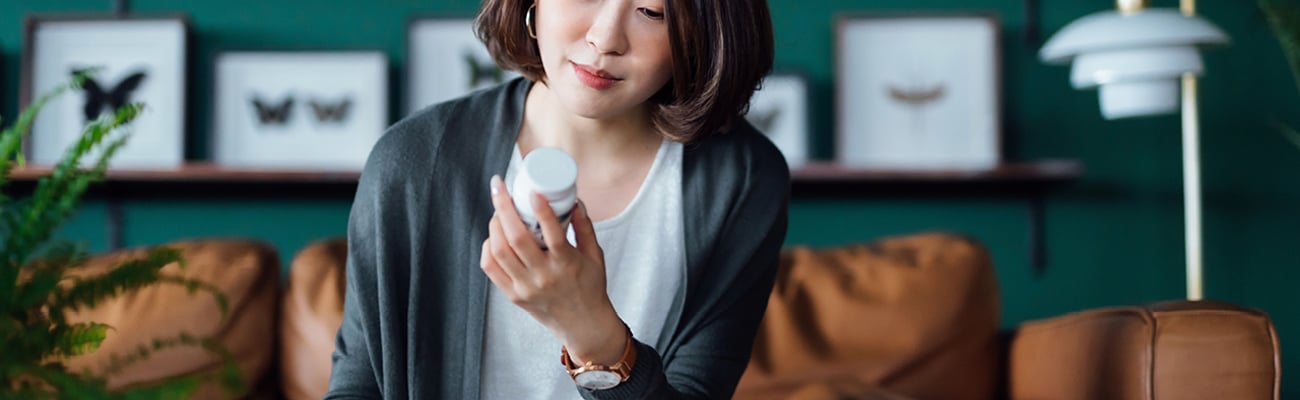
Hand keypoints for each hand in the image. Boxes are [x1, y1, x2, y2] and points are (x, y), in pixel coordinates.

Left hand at [480, 175, 626, 364]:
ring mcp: (525, 288)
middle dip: (503, 207)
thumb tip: (574, 199)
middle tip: (499, 188)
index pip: (552, 234)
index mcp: (567, 265)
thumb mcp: (595, 255)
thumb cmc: (590, 287)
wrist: (583, 325)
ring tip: (499, 210)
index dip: (541, 210)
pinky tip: (495, 236)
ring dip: (494, 225)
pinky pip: (491, 268)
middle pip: (516, 238)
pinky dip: (488, 247)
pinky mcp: (513, 296)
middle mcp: (544, 277)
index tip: (533, 191)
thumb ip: (584, 227)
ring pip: (499, 251)